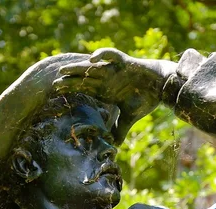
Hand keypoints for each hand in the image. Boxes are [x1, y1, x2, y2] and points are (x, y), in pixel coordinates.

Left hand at [54, 48, 176, 140]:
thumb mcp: (129, 118)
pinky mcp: (125, 62)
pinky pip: (111, 55)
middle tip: (53, 83)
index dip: (71, 90)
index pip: (84, 89)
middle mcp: (107, 79)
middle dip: (69, 80)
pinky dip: (102, 55)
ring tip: (64, 69)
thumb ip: (120, 130)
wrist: (162, 87)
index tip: (57, 94)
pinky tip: (91, 59)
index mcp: (106, 90)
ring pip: (92, 67)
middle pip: (84, 78)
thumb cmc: (146, 100)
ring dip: (78, 68)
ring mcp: (114, 70)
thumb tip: (115, 146)